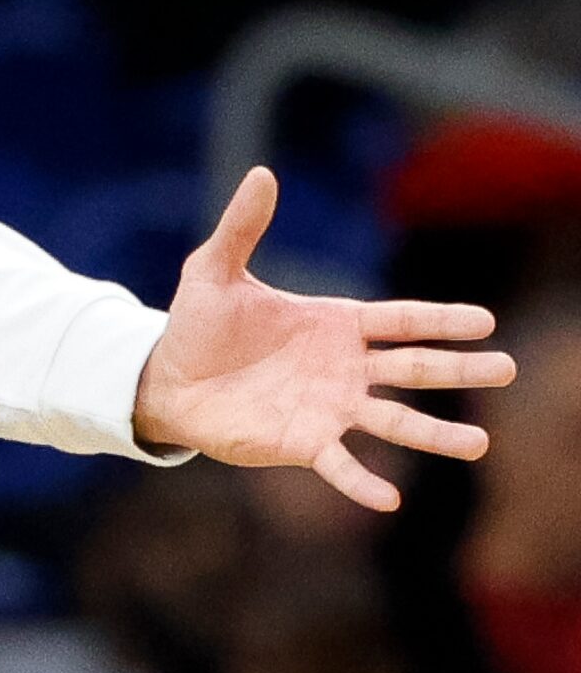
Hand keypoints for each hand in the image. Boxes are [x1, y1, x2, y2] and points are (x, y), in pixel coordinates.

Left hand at [135, 167, 516, 510]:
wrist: (164, 379)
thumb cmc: (197, 324)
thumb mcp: (214, 270)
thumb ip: (243, 227)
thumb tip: (262, 174)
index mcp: (335, 324)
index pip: (400, 319)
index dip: (440, 319)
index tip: (485, 320)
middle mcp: (344, 368)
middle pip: (414, 368)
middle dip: (459, 369)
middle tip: (507, 369)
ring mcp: (329, 408)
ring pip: (394, 421)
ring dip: (434, 434)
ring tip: (478, 445)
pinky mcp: (303, 443)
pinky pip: (340, 464)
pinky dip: (363, 481)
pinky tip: (391, 498)